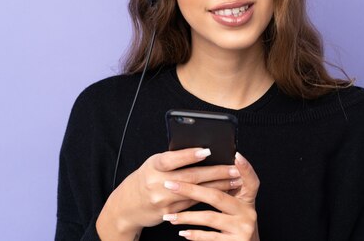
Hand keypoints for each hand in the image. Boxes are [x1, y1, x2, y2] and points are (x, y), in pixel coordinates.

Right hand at [97, 148, 241, 240]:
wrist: (128, 206)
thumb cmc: (147, 177)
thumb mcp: (154, 164)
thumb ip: (173, 158)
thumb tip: (203, 151)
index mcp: (153, 166)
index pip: (171, 159)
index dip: (189, 155)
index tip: (207, 150)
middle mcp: (157, 183)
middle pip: (190, 177)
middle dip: (215, 172)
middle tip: (234, 167)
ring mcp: (163, 200)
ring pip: (196, 192)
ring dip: (218, 185)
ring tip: (236, 179)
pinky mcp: (169, 213)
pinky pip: (194, 204)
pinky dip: (210, 196)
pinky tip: (224, 191)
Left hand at [161, 152, 259, 240]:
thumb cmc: (234, 222)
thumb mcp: (235, 206)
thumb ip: (226, 190)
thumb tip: (203, 167)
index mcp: (248, 199)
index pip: (251, 180)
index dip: (246, 168)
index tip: (236, 155)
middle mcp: (248, 212)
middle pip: (217, 196)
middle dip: (190, 189)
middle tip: (169, 184)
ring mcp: (242, 228)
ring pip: (210, 217)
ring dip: (186, 216)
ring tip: (169, 216)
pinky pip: (210, 237)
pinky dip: (194, 234)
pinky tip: (182, 232)